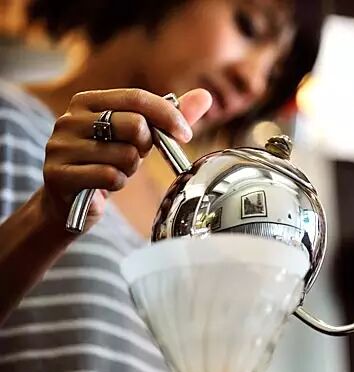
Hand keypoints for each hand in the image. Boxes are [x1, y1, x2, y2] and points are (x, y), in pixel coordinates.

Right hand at [40, 88, 211, 231]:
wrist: (69, 201)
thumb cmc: (108, 162)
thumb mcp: (140, 138)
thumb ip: (169, 117)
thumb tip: (205, 96)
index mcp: (88, 101)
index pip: (136, 97)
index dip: (167, 115)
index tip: (185, 135)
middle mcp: (69, 118)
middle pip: (133, 124)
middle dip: (145, 146)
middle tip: (136, 155)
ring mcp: (60, 146)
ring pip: (125, 155)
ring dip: (130, 169)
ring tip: (116, 170)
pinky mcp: (58, 174)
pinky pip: (109, 176)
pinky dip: (117, 183)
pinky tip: (106, 185)